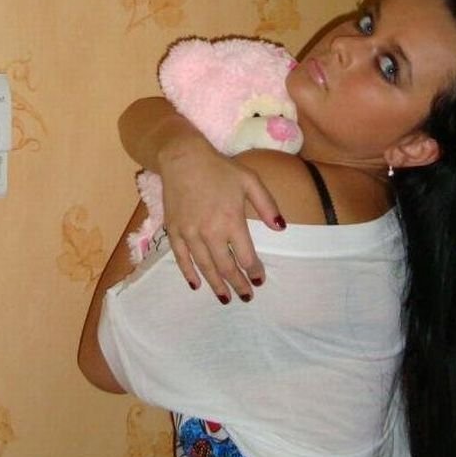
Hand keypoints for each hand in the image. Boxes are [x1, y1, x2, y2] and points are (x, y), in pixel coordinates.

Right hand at [159, 139, 285, 301]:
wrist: (182, 157)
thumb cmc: (220, 168)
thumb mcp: (250, 180)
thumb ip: (267, 205)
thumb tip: (280, 228)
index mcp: (232, 220)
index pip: (246, 256)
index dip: (255, 272)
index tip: (260, 280)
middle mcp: (210, 231)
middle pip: (226, 267)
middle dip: (238, 284)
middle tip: (246, 296)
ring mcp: (190, 233)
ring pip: (205, 267)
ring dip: (216, 285)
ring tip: (225, 299)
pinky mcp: (174, 231)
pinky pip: (181, 258)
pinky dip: (189, 274)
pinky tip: (197, 285)